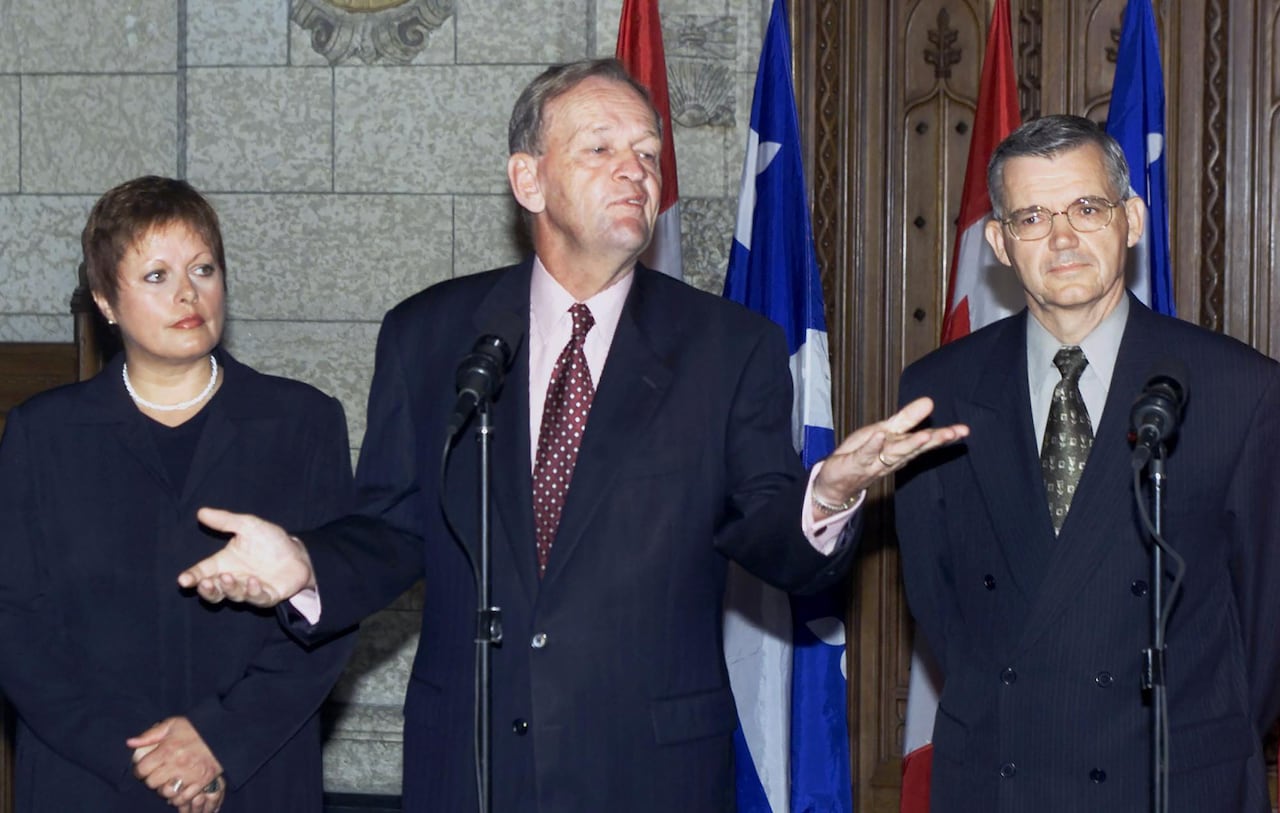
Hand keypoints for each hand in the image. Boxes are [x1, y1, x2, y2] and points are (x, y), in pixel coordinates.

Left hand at [127, 717, 223, 808]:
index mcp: (167, 750)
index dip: (140, 769)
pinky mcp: (201, 782)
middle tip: (157, 773)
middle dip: (152, 779)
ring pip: (166, 792)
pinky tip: (179, 789)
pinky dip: (178, 797)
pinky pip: (183, 798)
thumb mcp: (172, 724)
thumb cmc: (196, 728)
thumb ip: (150, 734)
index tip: (145, 767)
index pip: (142, 769)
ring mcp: (189, 775)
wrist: (222, 733)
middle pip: (152, 782)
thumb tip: (130, 743)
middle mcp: (177, 764)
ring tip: (167, 782)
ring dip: (164, 789)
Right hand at [177, 508, 314, 607]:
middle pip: (213, 591)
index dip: (192, 577)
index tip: (183, 580)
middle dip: (207, 589)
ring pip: (233, 596)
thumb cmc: (269, 541)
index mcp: (224, 563)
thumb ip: (225, 521)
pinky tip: (254, 582)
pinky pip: (258, 599)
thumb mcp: (248, 526)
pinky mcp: (268, 596)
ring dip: (229, 588)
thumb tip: (201, 512)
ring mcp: (250, 590)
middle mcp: (234, 579)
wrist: (297, 552)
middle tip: (205, 582)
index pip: (202, 572)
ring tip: (228, 577)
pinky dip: (253, 592)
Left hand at [812, 396, 967, 510]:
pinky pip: (865, 454)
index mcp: (901, 444)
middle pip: (915, 447)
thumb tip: (930, 401)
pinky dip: (873, 445)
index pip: (925, 438)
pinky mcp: (856, 462)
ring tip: (924, 435)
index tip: (964, 431)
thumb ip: (907, 417)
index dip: (944, 435)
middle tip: (952, 434)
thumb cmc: (865, 452)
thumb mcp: (886, 430)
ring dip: (909, 444)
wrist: (837, 482)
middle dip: (933, 440)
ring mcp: (875, 460)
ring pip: (895, 453)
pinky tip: (880, 436)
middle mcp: (892, 455)